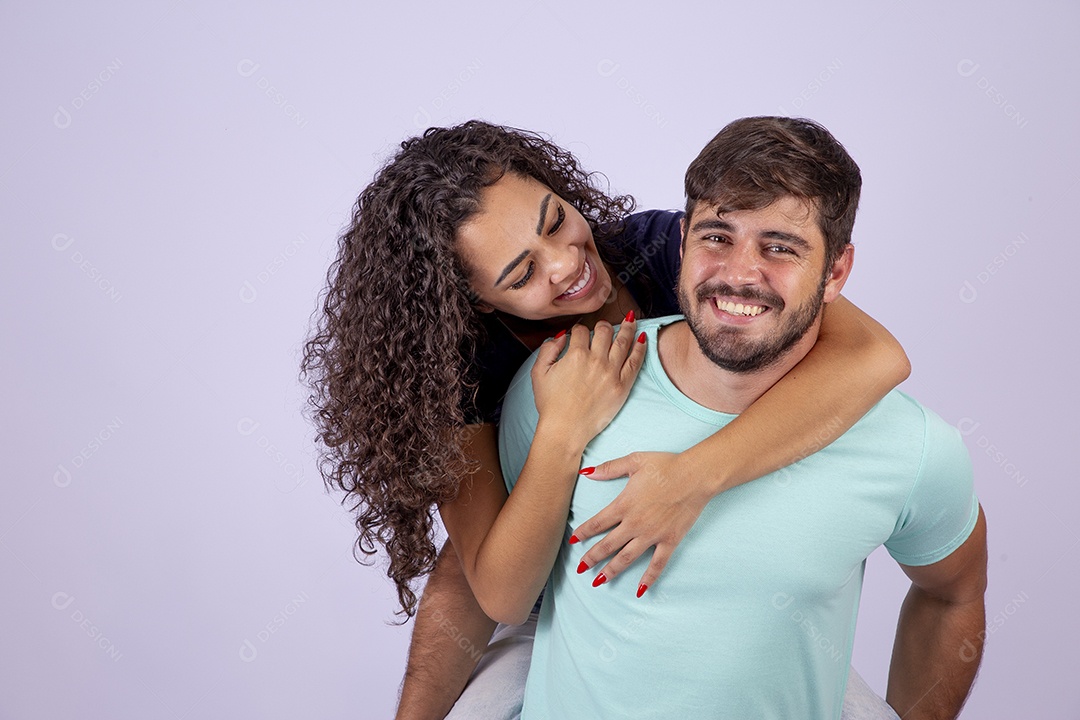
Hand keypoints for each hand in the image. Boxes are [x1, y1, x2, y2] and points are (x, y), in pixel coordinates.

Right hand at [531, 316, 644, 441]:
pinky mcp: (622, 386)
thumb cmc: (551, 404)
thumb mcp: (538, 373)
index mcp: (575, 355)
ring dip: (627, 328)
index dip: (578, 330)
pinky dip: (640, 348)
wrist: (565, 430)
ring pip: (623, 341)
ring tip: (631, 319)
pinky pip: (635, 362)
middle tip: (602, 327)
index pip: (581, 331)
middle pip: (604, 331)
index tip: (578, 334)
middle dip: (602, 325)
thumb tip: (561, 337)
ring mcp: (611, 373)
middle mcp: (595, 360)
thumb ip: (548, 350)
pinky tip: (643, 338)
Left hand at [568, 451, 714, 596]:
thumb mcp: (634, 461)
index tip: (573, 541)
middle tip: (580, 568)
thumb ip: (609, 468)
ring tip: (598, 581)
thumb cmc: (666, 465)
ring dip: (611, 570)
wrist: (695, 475)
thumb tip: (586, 472)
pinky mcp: (669, 541)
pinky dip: (648, 577)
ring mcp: (652, 535)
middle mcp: (635, 523)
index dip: (583, 532)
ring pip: (626, 557)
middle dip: (592, 557)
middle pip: (607, 545)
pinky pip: (657, 564)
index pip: (597, 523)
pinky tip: (640, 589)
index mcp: (624, 504)